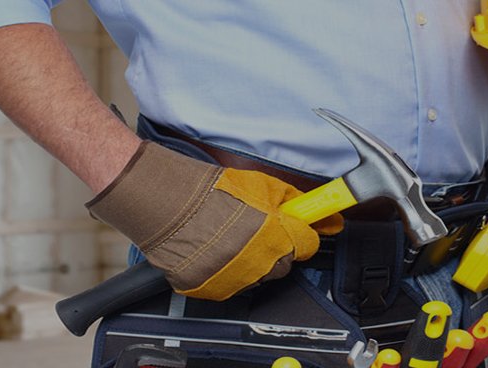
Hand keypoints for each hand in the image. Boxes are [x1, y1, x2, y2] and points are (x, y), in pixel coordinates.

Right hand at [87, 142, 342, 300]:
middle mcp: (260, 264)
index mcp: (277, 238)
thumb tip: (320, 215)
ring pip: (257, 277)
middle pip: (283, 265)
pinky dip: (226, 272)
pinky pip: (230, 285)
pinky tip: (214, 251)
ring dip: (251, 261)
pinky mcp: (212, 290)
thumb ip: (293, 203)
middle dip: (276, 249)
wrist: (167, 205)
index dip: (299, 234)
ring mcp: (236, 280)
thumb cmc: (212, 192)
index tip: (294, 229)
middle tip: (256, 231)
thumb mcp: (262, 186)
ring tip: (229, 238)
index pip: (307, 245)